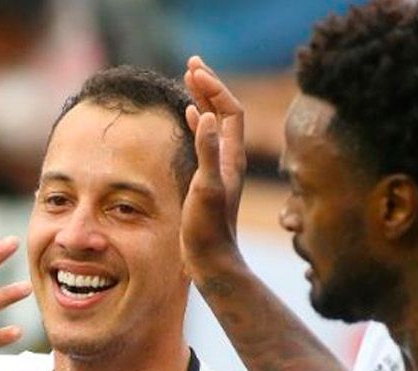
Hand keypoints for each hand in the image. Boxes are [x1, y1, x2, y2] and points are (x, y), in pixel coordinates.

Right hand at [182, 56, 248, 276]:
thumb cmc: (207, 228)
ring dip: (202, 99)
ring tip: (188, 79)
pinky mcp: (207, 176)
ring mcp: (219, 166)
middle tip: (191, 64)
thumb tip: (202, 116)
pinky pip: (204, 138)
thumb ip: (206, 152)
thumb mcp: (206, 188)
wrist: (211, 260)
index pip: (229, 109)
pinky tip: (186, 116)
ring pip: (213, 122)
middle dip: (208, 85)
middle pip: (223, 111)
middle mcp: (229, 157)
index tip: (194, 71)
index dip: (214, 87)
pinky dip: (195, 120)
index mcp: (232, 156)